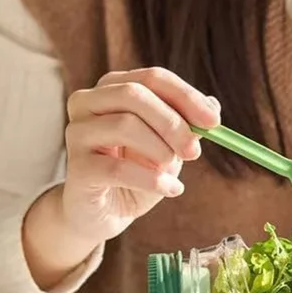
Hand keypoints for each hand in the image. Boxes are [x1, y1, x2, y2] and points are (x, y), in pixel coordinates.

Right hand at [23, 68, 218, 290]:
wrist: (104, 213)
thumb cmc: (135, 174)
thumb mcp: (167, 146)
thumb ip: (185, 125)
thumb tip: (212, 105)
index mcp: (112, 88)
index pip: (153, 79)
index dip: (186, 97)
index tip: (214, 121)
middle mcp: (88, 102)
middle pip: (134, 94)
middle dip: (172, 123)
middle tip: (194, 151)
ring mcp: (77, 133)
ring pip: (124, 125)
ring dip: (160, 151)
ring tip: (172, 172)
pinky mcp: (77, 167)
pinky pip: (118, 168)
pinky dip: (152, 180)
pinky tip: (169, 189)